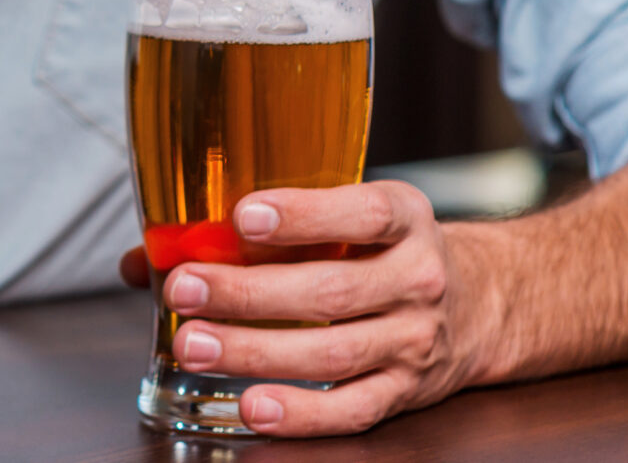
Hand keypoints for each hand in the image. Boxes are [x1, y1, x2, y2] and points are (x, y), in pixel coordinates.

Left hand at [118, 181, 494, 436]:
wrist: (480, 303)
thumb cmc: (380, 250)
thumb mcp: (343, 217)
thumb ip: (253, 229)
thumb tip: (147, 254)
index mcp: (402, 218)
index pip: (360, 214)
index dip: (303, 215)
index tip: (242, 215)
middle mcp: (416, 279)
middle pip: (331, 291)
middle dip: (249, 294)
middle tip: (184, 288)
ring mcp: (414, 341)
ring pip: (333, 354)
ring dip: (256, 352)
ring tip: (193, 346)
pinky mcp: (405, 392)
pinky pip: (352, 410)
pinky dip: (302, 413)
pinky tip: (253, 407)